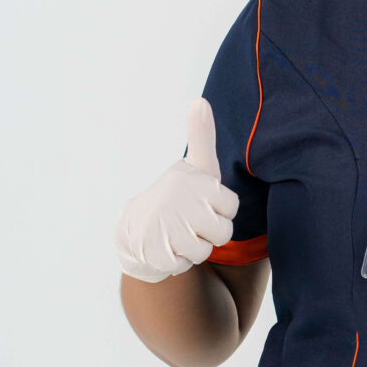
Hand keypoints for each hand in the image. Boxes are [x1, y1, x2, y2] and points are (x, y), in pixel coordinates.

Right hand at [115, 98, 238, 282]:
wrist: (134, 227)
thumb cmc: (178, 195)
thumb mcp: (196, 165)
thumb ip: (202, 136)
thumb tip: (200, 101)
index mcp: (193, 182)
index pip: (231, 208)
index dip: (221, 211)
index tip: (203, 203)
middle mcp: (180, 204)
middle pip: (223, 233)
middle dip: (210, 234)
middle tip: (191, 222)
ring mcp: (166, 228)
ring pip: (204, 252)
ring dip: (194, 249)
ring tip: (178, 233)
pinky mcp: (155, 254)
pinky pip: (184, 266)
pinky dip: (177, 263)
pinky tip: (167, 248)